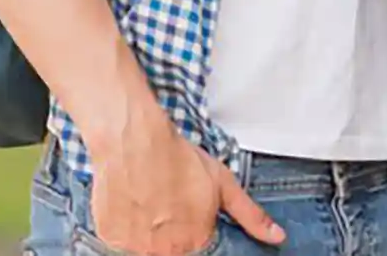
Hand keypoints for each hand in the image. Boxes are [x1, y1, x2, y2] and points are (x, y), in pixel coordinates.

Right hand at [88, 120, 283, 251]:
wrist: (134, 141)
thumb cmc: (178, 159)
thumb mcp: (224, 184)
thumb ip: (250, 215)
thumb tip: (277, 237)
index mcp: (195, 242)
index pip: (197, 244)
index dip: (193, 224)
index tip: (185, 208)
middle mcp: (165, 251)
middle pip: (171, 247)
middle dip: (171, 227)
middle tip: (167, 199)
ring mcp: (135, 247)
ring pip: (145, 244)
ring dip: (148, 226)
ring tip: (150, 196)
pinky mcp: (110, 237)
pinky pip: (120, 237)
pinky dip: (125, 222)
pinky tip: (132, 197)